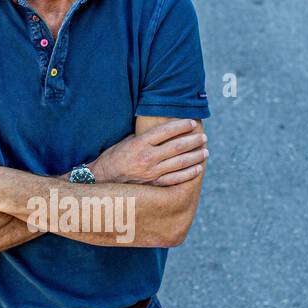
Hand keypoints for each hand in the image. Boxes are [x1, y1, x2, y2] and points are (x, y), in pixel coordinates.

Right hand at [90, 119, 207, 185]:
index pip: (166, 131)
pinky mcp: (153, 184)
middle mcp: (147, 157)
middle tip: (204, 138)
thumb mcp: (127, 140)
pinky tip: (198, 169)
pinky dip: (189, 174)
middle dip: (193, 141)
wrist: (102, 179)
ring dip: (195, 156)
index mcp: (140, 143)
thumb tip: (163, 129)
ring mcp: (151, 172)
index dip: (182, 126)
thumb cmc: (114, 156)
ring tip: (205, 151)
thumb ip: (145, 136)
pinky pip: (175, 179)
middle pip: (177, 147)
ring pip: (180, 163)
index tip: (192, 123)